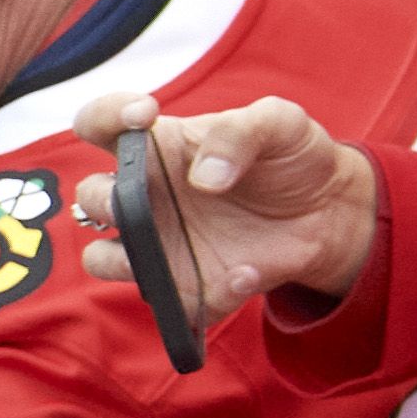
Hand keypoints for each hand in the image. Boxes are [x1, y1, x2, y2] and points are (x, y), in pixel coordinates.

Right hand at [59, 88, 375, 325]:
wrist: (326, 211)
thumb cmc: (290, 157)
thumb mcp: (278, 123)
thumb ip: (239, 133)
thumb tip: (203, 177)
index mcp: (156, 148)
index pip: (100, 124)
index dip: (103, 116)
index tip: (143, 114)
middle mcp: (146, 197)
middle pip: (89, 197)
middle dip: (101, 199)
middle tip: (133, 199)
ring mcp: (160, 245)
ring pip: (102, 260)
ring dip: (120, 259)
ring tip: (160, 254)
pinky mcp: (188, 286)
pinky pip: (175, 303)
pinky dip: (208, 294)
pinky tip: (247, 273)